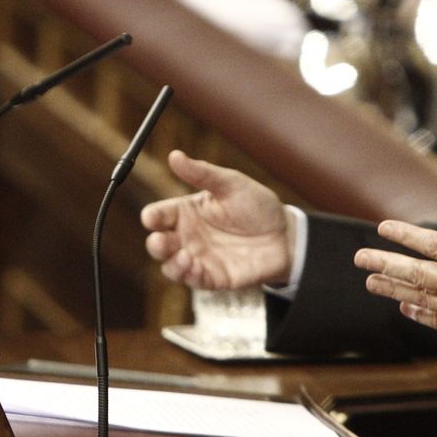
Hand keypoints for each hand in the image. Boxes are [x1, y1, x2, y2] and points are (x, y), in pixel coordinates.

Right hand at [140, 150, 291, 289]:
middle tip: (160, 240)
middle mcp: (189, 236)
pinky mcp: (213, 277)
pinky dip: (189, 276)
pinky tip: (194, 267)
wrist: (286, 235)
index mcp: (188, 211)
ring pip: (171, 266)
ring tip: (184, 256)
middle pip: (159, 243)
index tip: (151, 218)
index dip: (152, 217)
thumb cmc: (257, 205)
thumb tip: (174, 155)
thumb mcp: (232, 184)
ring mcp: (200, 258)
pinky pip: (193, 281)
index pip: (160, 215)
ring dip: (171, 264)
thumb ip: (202, 173)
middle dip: (155, 244)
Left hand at [354, 164, 436, 341]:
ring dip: (394, 290)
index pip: (435, 246)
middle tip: (361, 258)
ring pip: (424, 300)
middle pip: (420, 275)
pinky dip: (420, 313)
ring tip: (371, 281)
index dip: (405, 236)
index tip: (383, 228)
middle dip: (386, 265)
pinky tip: (404, 306)